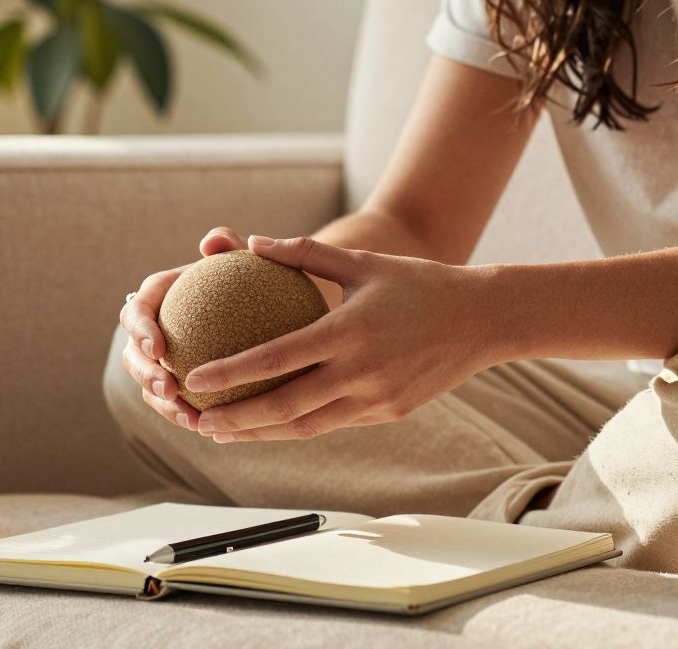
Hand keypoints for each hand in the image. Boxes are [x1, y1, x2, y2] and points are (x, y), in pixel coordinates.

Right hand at [119, 227, 246, 430]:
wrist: (272, 308)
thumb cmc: (255, 277)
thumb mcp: (245, 259)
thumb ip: (230, 246)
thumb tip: (213, 240)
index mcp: (160, 296)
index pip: (137, 310)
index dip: (139, 330)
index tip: (157, 347)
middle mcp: (155, 330)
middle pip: (133, 355)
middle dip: (144, 375)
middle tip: (168, 389)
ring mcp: (166, 361)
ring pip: (150, 386)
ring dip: (163, 405)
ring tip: (190, 418)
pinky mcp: (182, 385)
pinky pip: (178, 403)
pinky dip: (188, 415)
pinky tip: (211, 427)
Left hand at [188, 236, 503, 441]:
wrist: (483, 320)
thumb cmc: (418, 284)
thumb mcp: (362, 261)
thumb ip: (304, 252)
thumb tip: (253, 242)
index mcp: (349, 331)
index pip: (277, 357)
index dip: (231, 372)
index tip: (195, 379)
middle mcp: (361, 371)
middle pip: (284, 406)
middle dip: (234, 418)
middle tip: (195, 420)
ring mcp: (376, 398)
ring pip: (305, 427)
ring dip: (258, 433)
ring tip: (219, 432)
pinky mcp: (387, 413)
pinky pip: (331, 424)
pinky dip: (294, 428)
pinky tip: (265, 426)